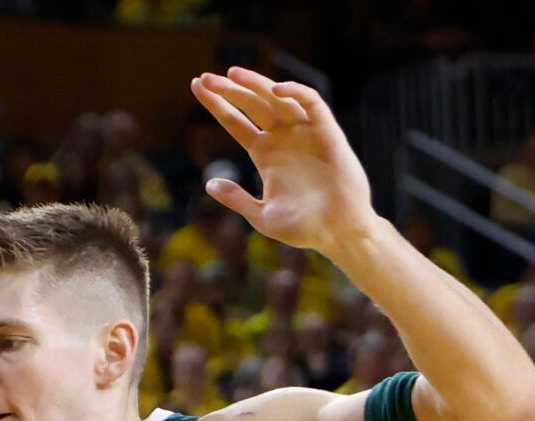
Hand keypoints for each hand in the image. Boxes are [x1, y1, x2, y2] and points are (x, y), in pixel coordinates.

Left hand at [190, 68, 376, 254]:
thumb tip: (210, 183)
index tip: (197, 87)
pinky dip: (296, 92)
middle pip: (252, 105)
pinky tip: (276, 89)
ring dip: (256, 84)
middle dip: (229, 90)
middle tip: (205, 79)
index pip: (236, 123)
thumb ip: (237, 199)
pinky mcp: (328, 132)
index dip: (218, 105)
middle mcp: (283, 139)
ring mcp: (304, 133)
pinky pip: (312, 103)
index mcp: (265, 155)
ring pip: (277, 98)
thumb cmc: (303, 229)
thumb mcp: (262, 216)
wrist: (338, 233)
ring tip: (232, 74)